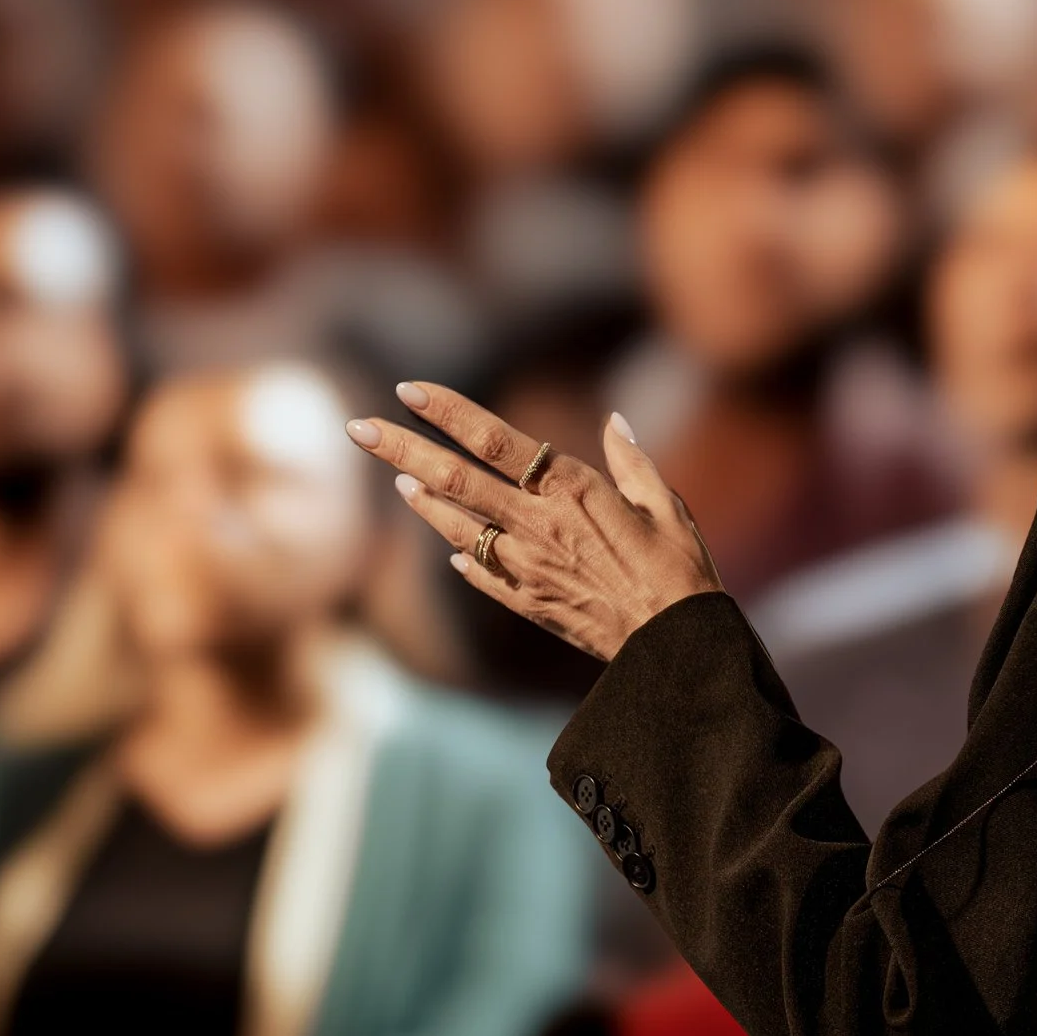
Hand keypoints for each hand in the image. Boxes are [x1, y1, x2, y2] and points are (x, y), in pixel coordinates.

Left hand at [347, 383, 722, 659]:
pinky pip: (478, 572)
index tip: (407, 389)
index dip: (447, 411)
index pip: (494, 438)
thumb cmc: (680, 571)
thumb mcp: (665, 506)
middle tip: (355, 427)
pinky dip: (458, 553)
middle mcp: (536, 524)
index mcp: (571, 489)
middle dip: (399, 448)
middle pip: (454, 477)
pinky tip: (445, 544)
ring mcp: (524, 566)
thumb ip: (632, 462)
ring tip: (397, 479)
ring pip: (455, 524)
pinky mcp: (525, 602)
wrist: (673, 646)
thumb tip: (615, 421)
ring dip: (421, 499)